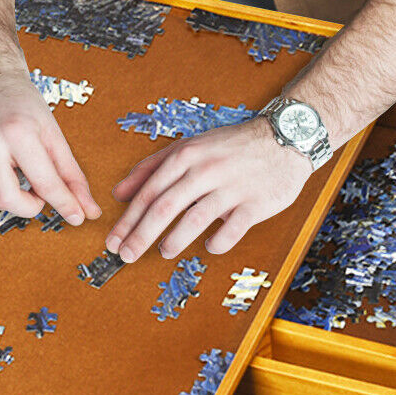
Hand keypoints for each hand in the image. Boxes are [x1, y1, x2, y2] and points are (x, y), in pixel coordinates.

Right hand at [0, 65, 102, 225]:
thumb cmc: (23, 104)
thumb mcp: (52, 133)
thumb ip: (71, 174)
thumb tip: (88, 210)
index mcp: (18, 130)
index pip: (44, 182)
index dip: (64, 204)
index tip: (77, 217)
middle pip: (7, 198)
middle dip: (28, 206)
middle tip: (38, 193)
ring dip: (7, 200)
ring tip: (17, 177)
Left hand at [105, 116, 310, 261]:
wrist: (282, 139)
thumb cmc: (229, 146)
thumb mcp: (187, 147)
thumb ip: (151, 168)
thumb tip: (118, 193)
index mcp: (184, 155)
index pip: (148, 192)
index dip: (128, 219)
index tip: (113, 240)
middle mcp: (204, 170)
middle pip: (164, 207)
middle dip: (141, 235)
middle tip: (125, 255)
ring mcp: (230, 187)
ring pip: (194, 218)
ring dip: (175, 240)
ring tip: (163, 252)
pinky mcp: (254, 204)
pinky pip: (231, 230)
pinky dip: (217, 242)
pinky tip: (209, 247)